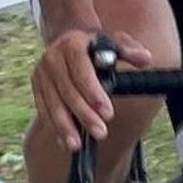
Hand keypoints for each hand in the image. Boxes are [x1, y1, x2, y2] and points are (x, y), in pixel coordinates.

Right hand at [30, 28, 152, 150]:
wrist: (68, 39)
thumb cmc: (95, 44)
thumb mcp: (114, 40)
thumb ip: (130, 50)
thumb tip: (145, 59)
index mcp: (72, 44)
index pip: (82, 72)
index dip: (94, 94)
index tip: (108, 113)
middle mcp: (53, 58)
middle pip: (68, 92)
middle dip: (84, 115)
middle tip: (100, 132)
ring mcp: (41, 73)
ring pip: (53, 104)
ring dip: (65, 126)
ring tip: (77, 144)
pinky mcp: (36, 87)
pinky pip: (44, 110)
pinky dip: (54, 127)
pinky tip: (65, 141)